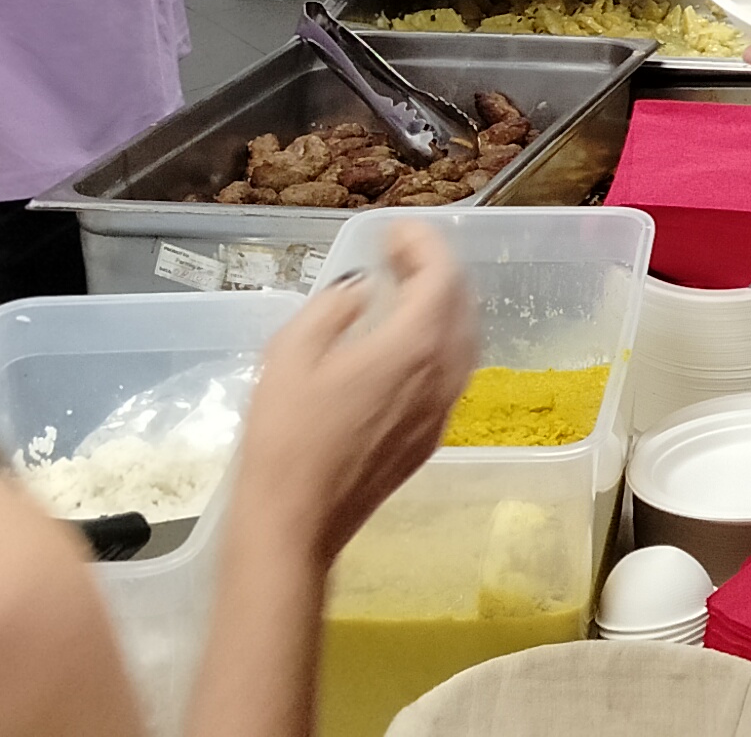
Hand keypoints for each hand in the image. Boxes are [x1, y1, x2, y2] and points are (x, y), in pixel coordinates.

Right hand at [224, 220, 477, 566]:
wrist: (296, 521)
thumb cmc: (286, 433)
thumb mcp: (293, 351)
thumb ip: (336, 307)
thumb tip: (363, 291)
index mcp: (414, 346)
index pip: (441, 276)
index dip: (423, 243)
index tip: (395, 231)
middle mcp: (442, 375)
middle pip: (462, 304)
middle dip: (436, 269)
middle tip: (398, 252)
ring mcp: (442, 411)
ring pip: (464, 341)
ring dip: (443, 305)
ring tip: (405, 289)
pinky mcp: (431, 438)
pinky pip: (452, 373)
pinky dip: (440, 341)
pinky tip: (406, 342)